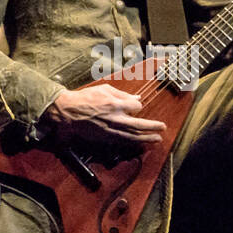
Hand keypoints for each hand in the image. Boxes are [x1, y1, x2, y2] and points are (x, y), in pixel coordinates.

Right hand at [44, 84, 166, 146]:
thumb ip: (123, 94)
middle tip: (163, 128)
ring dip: (146, 138)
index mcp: (115, 104)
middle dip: (152, 127)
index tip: (135, 107)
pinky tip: (140, 143)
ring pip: (132, 136)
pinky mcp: (105, 137)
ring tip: (157, 139)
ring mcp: (110, 130)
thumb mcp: (105, 89)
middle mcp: (115, 118)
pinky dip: (133, 142)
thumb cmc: (86, 98)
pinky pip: (123, 141)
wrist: (69, 112)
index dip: (137, 106)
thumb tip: (138, 98)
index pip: (136, 107)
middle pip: (139, 125)